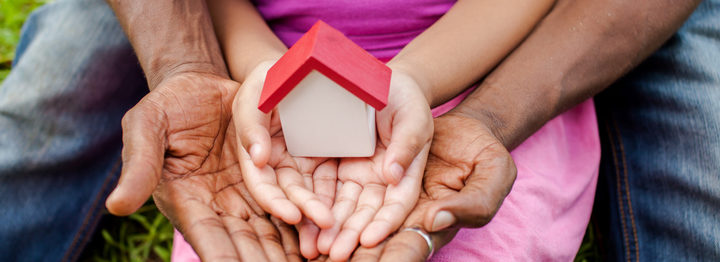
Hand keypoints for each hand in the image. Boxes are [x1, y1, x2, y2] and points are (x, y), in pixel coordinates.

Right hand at [105, 72, 300, 260]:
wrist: (199, 85)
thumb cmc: (165, 105)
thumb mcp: (145, 128)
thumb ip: (138, 166)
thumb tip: (116, 207)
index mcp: (186, 201)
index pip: (209, 239)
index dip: (225, 260)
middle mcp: (217, 206)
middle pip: (246, 244)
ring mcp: (243, 196)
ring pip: (270, 231)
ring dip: (289, 250)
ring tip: (315, 259)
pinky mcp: (264, 180)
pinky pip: (285, 207)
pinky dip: (301, 225)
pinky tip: (320, 238)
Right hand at [233, 61, 337, 258]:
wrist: (301, 67)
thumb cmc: (272, 77)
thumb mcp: (255, 91)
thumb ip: (250, 121)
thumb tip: (259, 158)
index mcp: (256, 151)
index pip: (261, 183)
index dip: (273, 201)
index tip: (292, 215)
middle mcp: (277, 163)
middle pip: (289, 194)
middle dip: (305, 212)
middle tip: (325, 224)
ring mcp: (301, 163)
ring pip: (310, 194)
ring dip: (321, 212)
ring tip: (337, 227)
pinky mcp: (323, 160)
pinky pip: (330, 182)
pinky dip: (336, 199)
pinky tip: (349, 212)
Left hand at [316, 71, 433, 260]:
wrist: (379, 83)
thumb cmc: (405, 98)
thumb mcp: (412, 116)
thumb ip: (406, 144)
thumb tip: (393, 175)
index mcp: (405, 172)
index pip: (397, 203)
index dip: (385, 222)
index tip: (370, 239)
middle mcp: (380, 181)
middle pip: (367, 213)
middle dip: (351, 234)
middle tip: (336, 254)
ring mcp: (357, 176)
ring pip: (343, 208)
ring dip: (330, 229)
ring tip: (316, 249)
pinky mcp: (334, 168)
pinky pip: (322, 190)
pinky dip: (314, 208)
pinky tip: (301, 225)